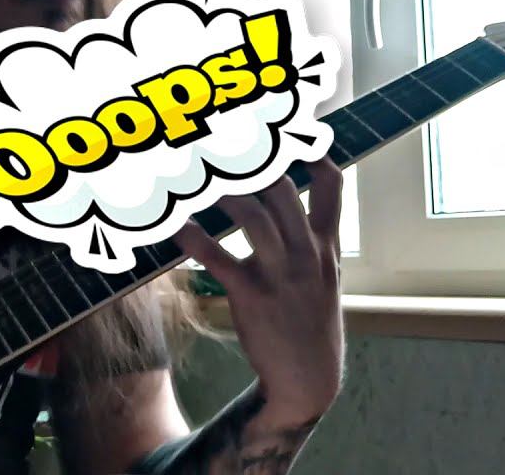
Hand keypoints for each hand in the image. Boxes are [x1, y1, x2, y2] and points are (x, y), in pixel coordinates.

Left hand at [175, 156, 344, 429]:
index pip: (331, 184)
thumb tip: (283, 205)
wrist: (308, 376)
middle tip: (224, 137)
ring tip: (198, 170)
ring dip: (223, 189)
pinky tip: (173, 221)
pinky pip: (217, 257)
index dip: (312, 150)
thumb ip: (310, 238)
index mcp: (325, 244)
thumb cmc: (309, 320)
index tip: (287, 128)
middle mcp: (306, 252)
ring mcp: (280, 273)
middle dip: (255, 159)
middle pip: (284, 188)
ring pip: (252, 215)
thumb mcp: (325, 275)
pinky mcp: (251, 295)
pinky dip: (191, 236)